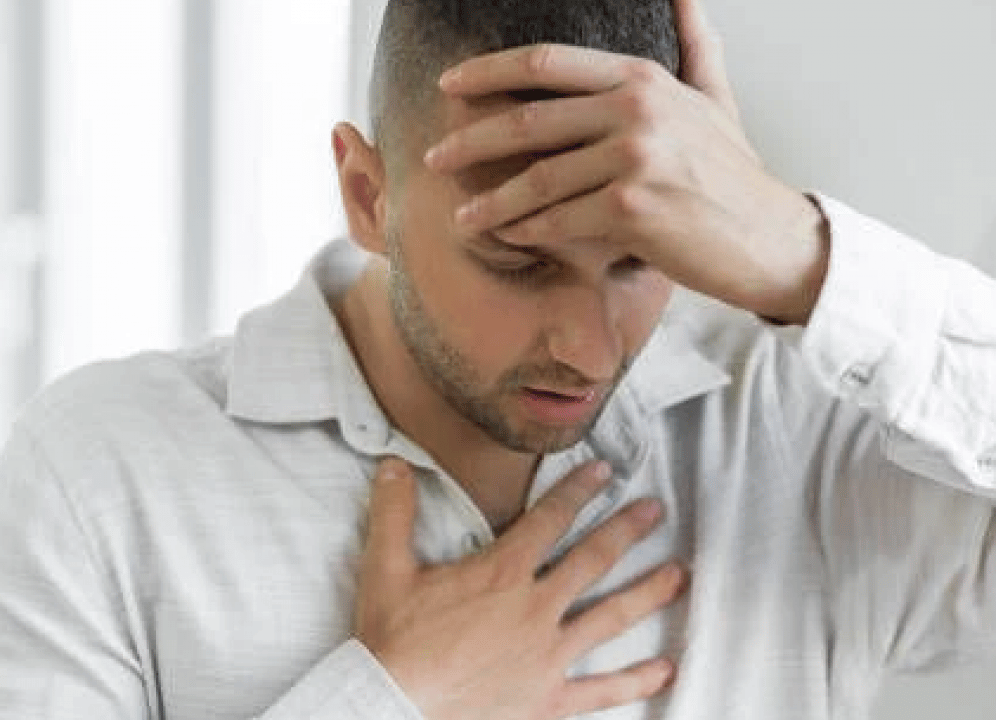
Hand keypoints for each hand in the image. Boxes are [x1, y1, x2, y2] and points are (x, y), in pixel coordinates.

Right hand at [355, 457, 685, 719]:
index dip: (578, 491)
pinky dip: (636, 680)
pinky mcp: (550, 699)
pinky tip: (664, 670)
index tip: (604, 472)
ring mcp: (548, 655)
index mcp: (500, 573)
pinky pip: (602, 690)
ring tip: (678, 575)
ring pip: (610, 617)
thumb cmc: (393, 641)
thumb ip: (394, 512)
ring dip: (647, 592)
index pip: (548, 520)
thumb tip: (393, 465)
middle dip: (627, 530)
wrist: (393, 705)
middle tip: (654, 510)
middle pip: (593, 560)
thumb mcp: (385, 567)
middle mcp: (534, 608)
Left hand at [422, 0, 828, 324]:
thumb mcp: (714, 97)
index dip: (489, 71)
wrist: (770, 237)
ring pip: (538, 179)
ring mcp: (634, 157)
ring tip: (462, 216)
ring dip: (492, 201)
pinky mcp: (632, 208)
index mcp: (642, 78)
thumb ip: (694, 45)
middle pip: (528, 121)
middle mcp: (635, 109)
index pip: (547, 63)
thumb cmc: (732, 173)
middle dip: (471, 141)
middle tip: (434, 158)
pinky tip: (505, 238)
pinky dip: (527, 232)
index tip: (449, 83)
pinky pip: (559, 220)